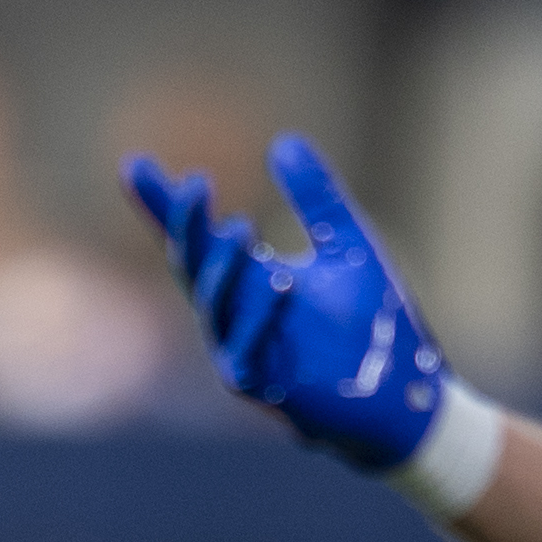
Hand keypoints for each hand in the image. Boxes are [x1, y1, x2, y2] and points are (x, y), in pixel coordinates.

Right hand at [121, 136, 455, 476]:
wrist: (408, 399)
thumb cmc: (374, 328)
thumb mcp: (349, 245)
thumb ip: (316, 198)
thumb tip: (283, 142)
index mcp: (249, 281)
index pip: (196, 238)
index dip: (163, 205)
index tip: (133, 164)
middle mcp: (236, 316)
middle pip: (192, 267)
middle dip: (186, 227)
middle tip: (196, 184)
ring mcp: (244, 355)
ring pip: (212, 310)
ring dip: (222, 269)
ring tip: (240, 228)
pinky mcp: (266, 392)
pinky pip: (243, 356)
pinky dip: (257, 321)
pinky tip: (278, 283)